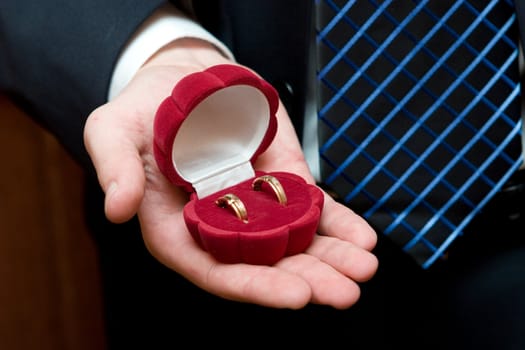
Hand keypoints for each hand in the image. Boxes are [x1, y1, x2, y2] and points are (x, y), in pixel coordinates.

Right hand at [84, 39, 377, 309]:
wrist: (182, 80)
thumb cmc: (141, 110)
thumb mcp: (113, 130)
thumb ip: (115, 168)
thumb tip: (118, 209)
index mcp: (177, 228)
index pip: (215, 269)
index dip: (254, 285)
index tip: (295, 294)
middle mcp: (219, 226)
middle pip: (264, 263)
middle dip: (306, 279)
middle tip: (345, 292)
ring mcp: (254, 205)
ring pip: (294, 240)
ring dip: (331, 257)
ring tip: (363, 270)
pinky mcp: (280, 180)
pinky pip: (311, 206)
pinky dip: (337, 222)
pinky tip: (363, 237)